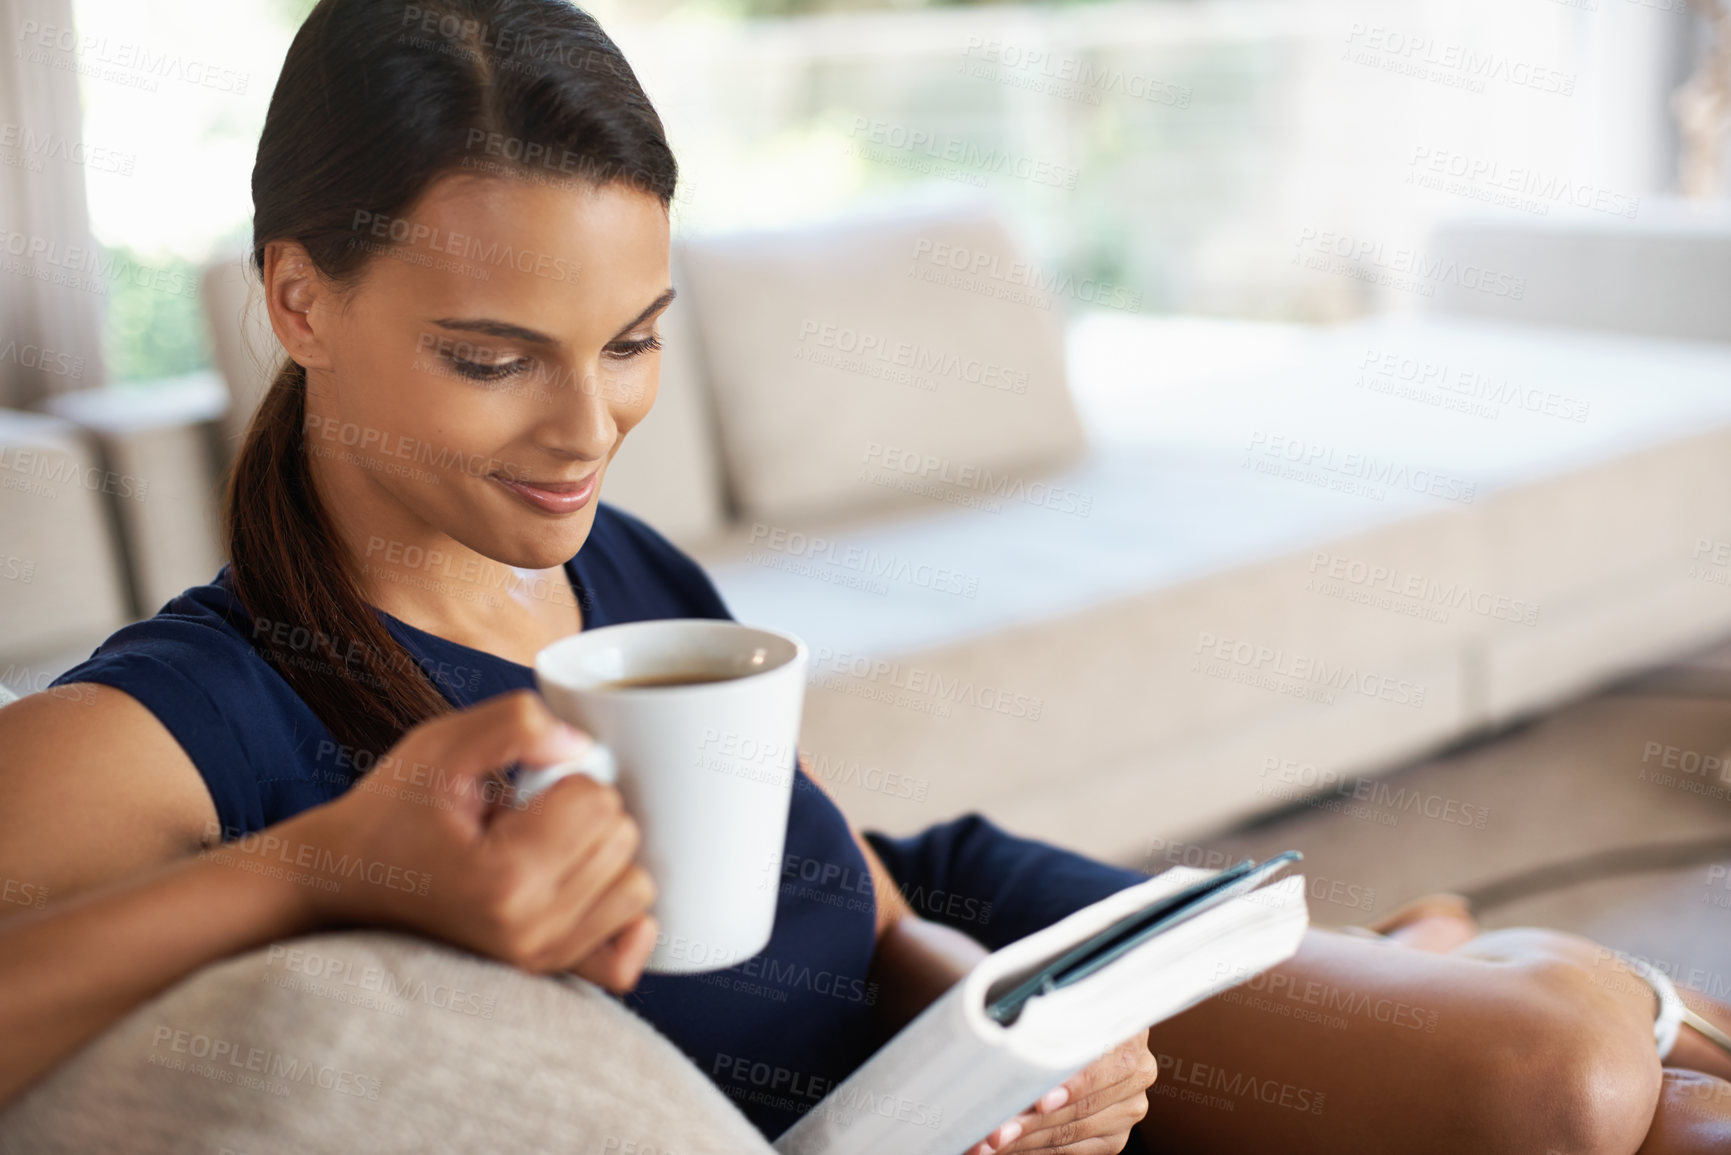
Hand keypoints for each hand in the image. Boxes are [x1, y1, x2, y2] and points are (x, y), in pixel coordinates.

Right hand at [274, 690, 657, 992]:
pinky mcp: (545, 973)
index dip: (564, 776)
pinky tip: (582, 886)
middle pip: (623, 841)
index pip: (599, 800)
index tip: (518, 788)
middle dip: (585, 811)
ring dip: (603, 856)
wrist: (344, 881)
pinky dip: (619, 917)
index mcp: (504, 878)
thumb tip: (583, 746)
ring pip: (636, 889)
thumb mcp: (441, 744)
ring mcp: (539, 961)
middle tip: (524, 817)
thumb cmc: (393, 809)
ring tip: (541, 849)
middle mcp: (529, 931)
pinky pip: (625, 960)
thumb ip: (516, 724)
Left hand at [967, 1032, 1155, 1154]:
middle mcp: (1138, 1071)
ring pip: (1073, 1131)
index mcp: (1129, 1032)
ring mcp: (1130, 1107)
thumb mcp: (1061, 1006)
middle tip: (996, 1129)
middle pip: (1082, 1105)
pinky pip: (1073, 1150)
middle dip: (1033, 1120)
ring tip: (992, 1141)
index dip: (1070, 1085)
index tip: (1039, 1102)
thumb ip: (1048, 1020)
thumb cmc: (1063, 1015)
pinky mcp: (1116, 1137)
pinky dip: (1036, 1149)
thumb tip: (1004, 1039)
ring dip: (1027, 1139)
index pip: (1101, 1064)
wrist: (1084, 1036)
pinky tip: (1011, 1146)